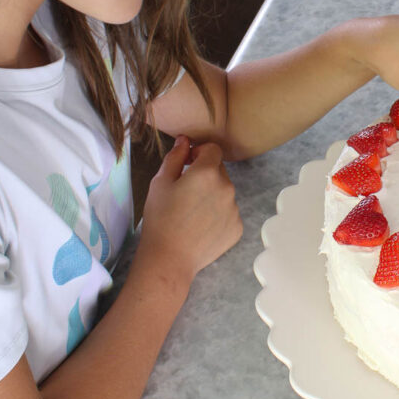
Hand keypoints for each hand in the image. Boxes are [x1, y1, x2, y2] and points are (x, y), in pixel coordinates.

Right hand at [138, 136, 242, 287]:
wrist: (169, 258)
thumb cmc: (160, 218)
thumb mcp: (160, 183)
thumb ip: (176, 157)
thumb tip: (185, 140)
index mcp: (207, 172)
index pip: (213, 149)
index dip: (200, 153)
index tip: (187, 164)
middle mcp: (227, 187)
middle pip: (219, 170)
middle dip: (205, 174)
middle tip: (186, 192)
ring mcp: (235, 208)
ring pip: (225, 192)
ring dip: (213, 195)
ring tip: (192, 213)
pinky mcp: (238, 227)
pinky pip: (229, 212)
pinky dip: (218, 214)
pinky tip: (201, 226)